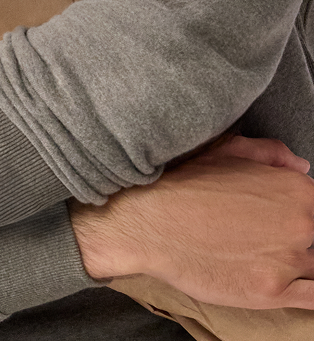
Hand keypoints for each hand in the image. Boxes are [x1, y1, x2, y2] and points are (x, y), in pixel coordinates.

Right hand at [70, 136, 313, 309]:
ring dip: (293, 262)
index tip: (276, 217)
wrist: (151, 221)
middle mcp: (300, 224)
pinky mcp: (271, 292)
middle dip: (292, 234)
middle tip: (259, 234)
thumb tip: (301, 167)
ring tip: (260, 255)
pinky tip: (291, 282)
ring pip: (311, 265)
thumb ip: (272, 154)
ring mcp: (287, 261)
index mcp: (296, 189)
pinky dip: (309, 291)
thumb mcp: (228, 150)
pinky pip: (312, 299)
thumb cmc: (186, 182)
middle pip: (313, 235)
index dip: (294, 209)